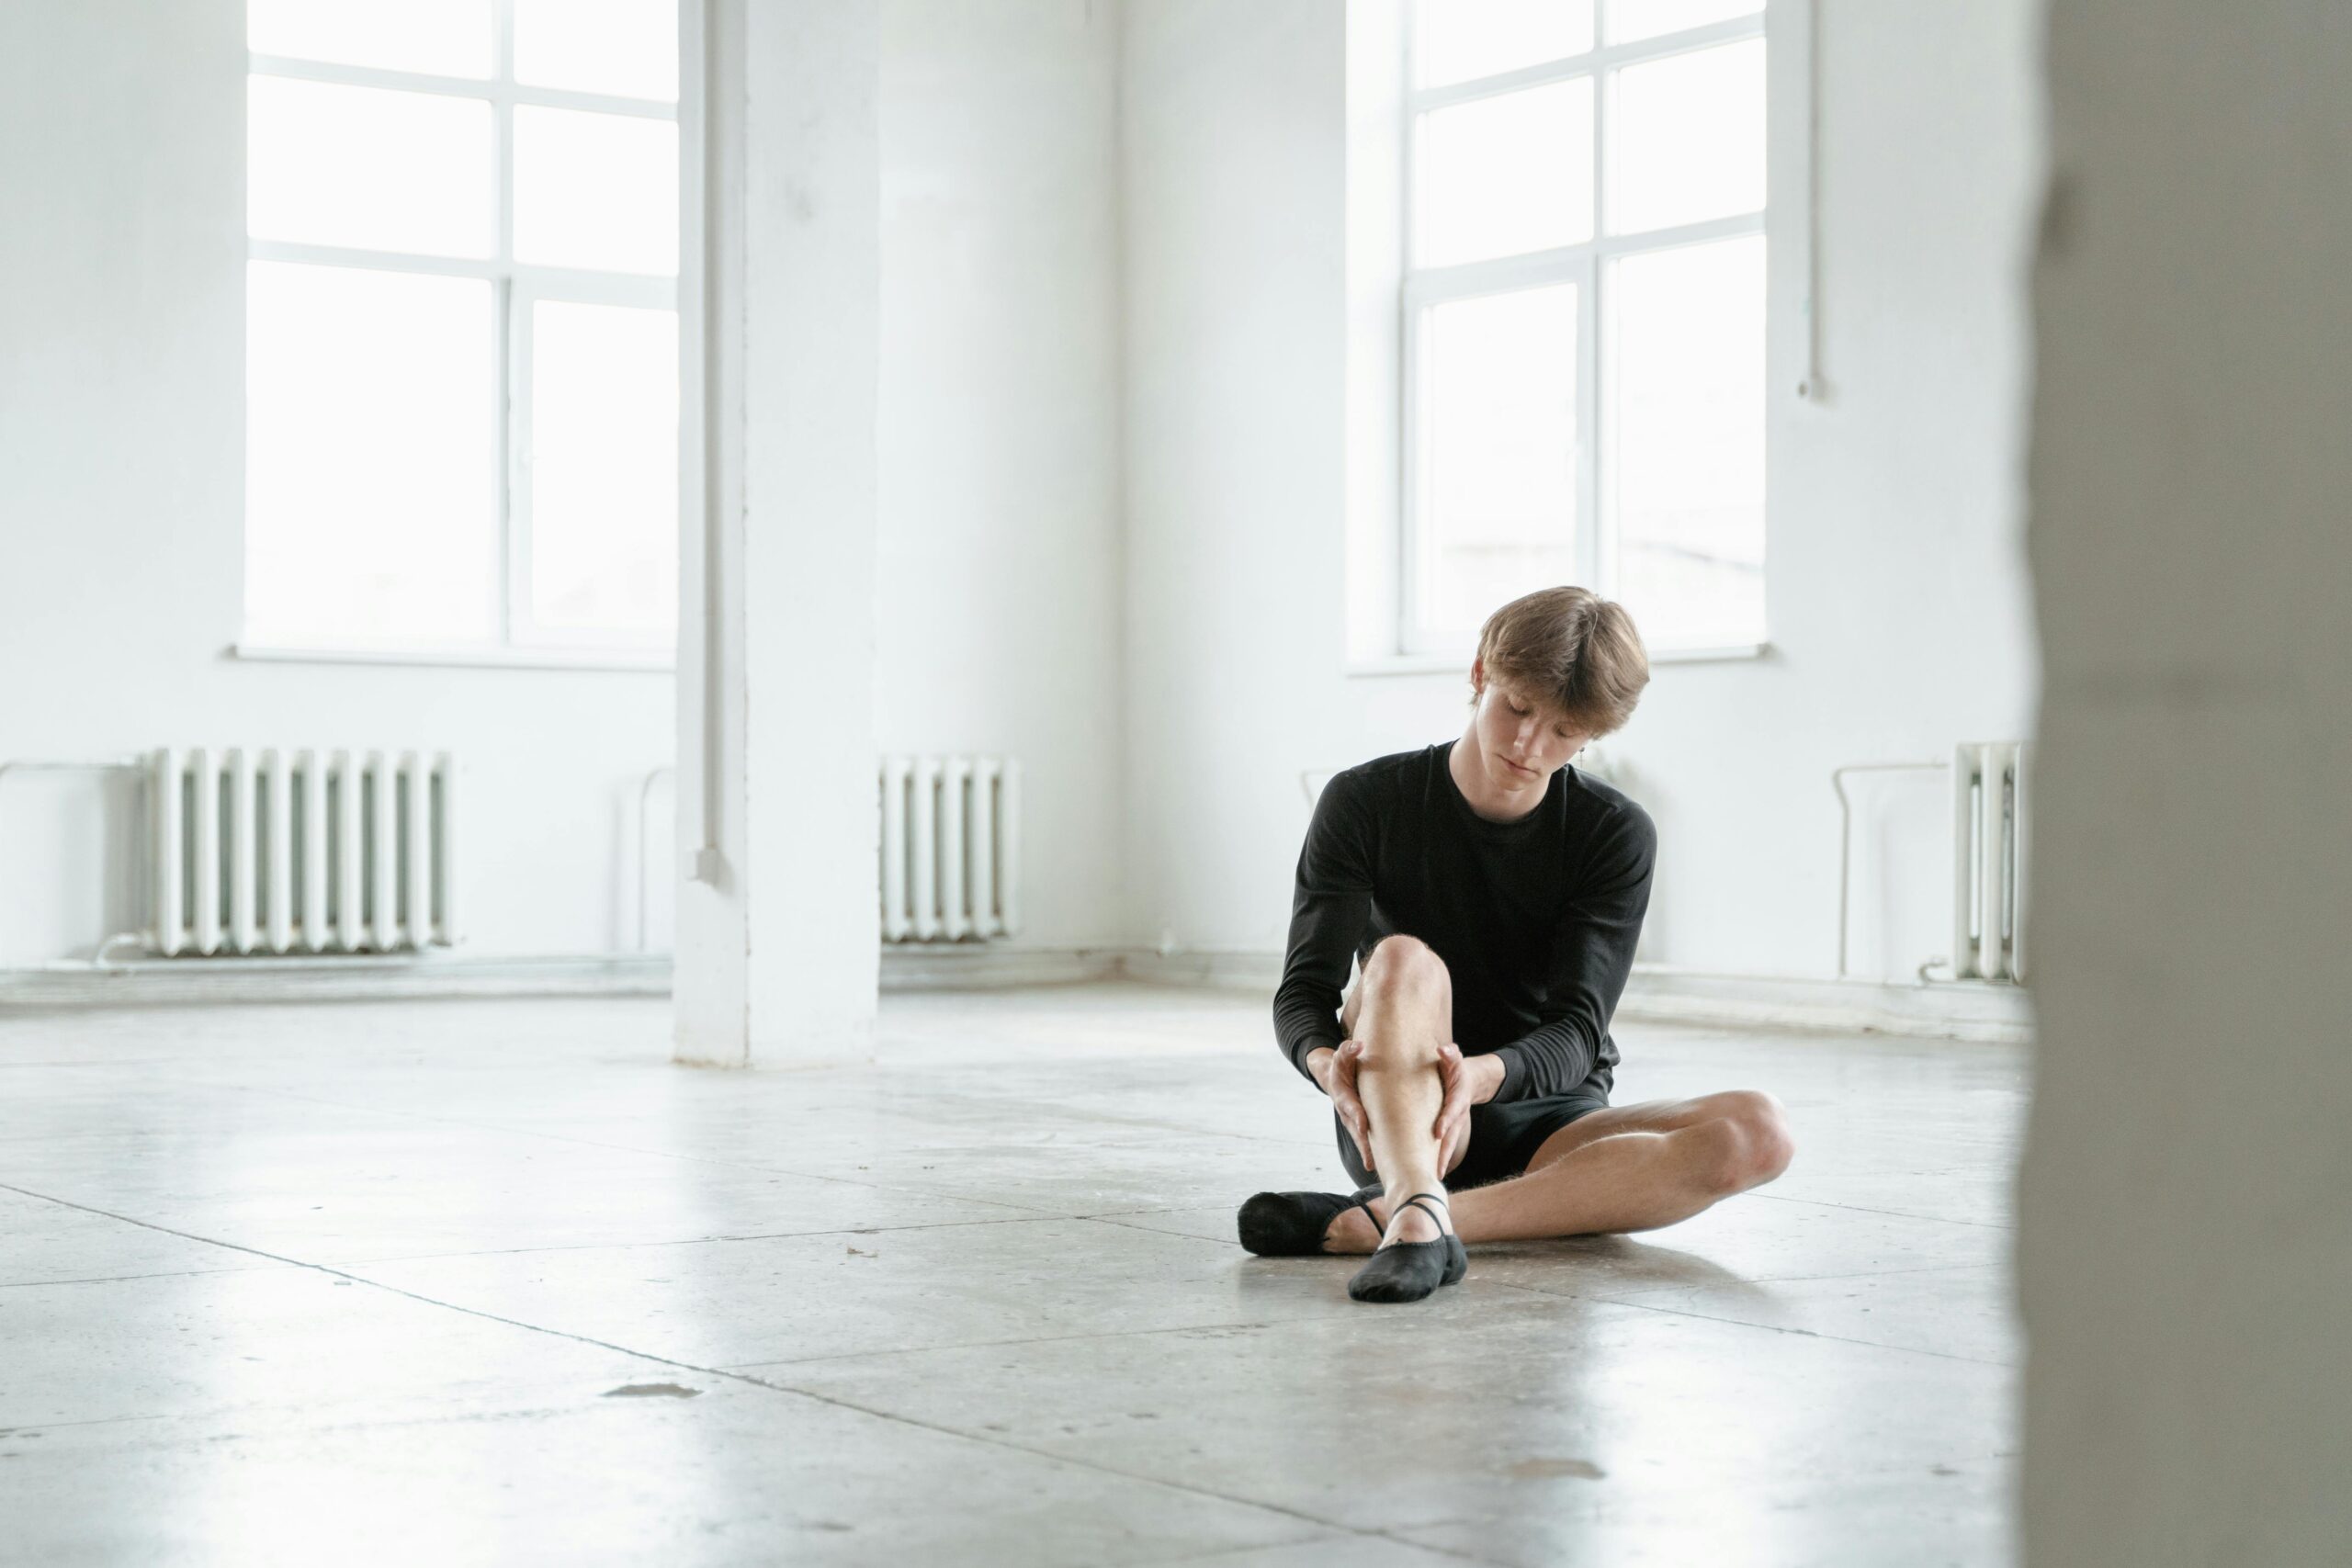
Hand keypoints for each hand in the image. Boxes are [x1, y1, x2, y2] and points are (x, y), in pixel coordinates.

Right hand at [1311, 1040, 1374, 1172]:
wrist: (1331, 1077)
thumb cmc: (1341, 1064)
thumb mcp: (1342, 1054)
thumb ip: (1348, 1050)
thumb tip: (1358, 1045)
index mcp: (1343, 1095)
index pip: (1351, 1106)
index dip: (1358, 1116)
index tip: (1365, 1126)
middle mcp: (1346, 1111)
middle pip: (1356, 1130)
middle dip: (1364, 1144)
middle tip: (1371, 1159)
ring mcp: (1352, 1120)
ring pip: (1360, 1139)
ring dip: (1367, 1153)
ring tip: (1376, 1168)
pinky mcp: (1360, 1125)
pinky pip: (1366, 1140)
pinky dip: (1372, 1152)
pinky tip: (1382, 1165)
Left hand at [1431, 1044, 1500, 1175]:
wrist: (1471, 1080)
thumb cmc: (1457, 1068)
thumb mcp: (1455, 1058)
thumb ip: (1450, 1054)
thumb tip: (1443, 1050)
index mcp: (1458, 1097)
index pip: (1452, 1110)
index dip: (1446, 1121)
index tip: (1438, 1133)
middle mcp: (1458, 1114)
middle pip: (1451, 1135)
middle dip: (1443, 1152)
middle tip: (1435, 1170)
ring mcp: (1455, 1124)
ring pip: (1448, 1145)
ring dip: (1441, 1161)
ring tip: (1432, 1178)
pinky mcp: (1450, 1129)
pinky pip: (1444, 1145)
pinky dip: (1438, 1159)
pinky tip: (1429, 1173)